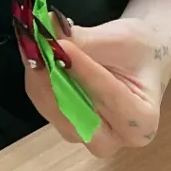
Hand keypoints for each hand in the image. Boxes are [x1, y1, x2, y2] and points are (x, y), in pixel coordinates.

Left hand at [23, 16, 170, 160]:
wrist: (140, 60)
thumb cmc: (141, 51)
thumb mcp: (122, 39)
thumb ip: (86, 40)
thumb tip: (49, 30)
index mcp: (141, 123)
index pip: (107, 96)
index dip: (81, 70)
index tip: (61, 44)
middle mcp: (113, 140)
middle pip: (74, 111)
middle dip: (51, 75)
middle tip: (34, 42)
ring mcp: (85, 136)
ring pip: (52, 107)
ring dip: (38, 74)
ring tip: (30, 41)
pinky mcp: (65, 125)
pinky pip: (44, 102)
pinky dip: (36, 76)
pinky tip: (32, 52)